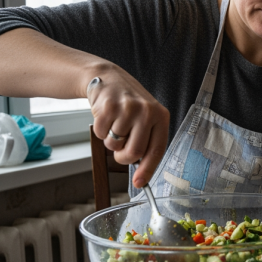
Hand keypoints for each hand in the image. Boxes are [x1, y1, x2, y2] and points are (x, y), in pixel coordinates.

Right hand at [86, 67, 169, 187]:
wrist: (109, 78)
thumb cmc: (129, 104)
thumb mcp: (146, 117)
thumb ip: (147, 140)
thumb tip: (141, 174)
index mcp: (161, 116)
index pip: (157, 150)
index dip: (147, 170)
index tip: (140, 183)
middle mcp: (147, 112)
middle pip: (134, 152)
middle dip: (123, 156)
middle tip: (120, 148)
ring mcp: (127, 109)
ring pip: (115, 145)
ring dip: (110, 141)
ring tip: (114, 124)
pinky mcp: (108, 107)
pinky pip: (100, 134)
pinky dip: (100, 131)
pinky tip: (106, 117)